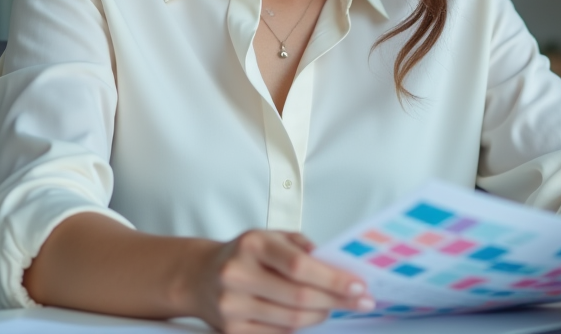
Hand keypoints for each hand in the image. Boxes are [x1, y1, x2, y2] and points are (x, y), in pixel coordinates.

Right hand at [196, 230, 374, 332]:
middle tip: (360, 301)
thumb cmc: (245, 254)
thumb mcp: (271, 237)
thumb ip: (303, 247)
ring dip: (320, 314)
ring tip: (333, 306)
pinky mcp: (230, 331)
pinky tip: (308, 316)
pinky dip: (298, 327)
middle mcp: (237, 274)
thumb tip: (339, 269)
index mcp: (252, 244)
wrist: (199, 276)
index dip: (332, 279)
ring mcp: (231, 306)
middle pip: (299, 297)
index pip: (299, 265)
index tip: (358, 286)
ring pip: (291, 320)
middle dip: (336, 301)